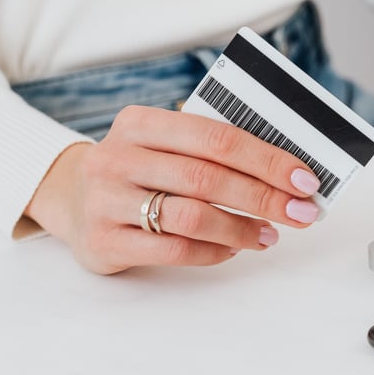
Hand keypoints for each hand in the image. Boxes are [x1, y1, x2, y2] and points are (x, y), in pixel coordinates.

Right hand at [25, 106, 324, 274]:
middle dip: (264, 197)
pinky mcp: (103, 241)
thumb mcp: (163, 143)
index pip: (216, 137)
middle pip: (207, 177)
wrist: (69, 197)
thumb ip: (212, 150)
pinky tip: (231, 249)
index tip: (304, 180)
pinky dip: (212, 252)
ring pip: (191, 216)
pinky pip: (173, 250)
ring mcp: (105, 200)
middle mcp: (117, 157)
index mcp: (140, 122)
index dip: (266, 159)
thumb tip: (284, 172)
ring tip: (268, 235)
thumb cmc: (138, 168)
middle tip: (300, 212)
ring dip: (241, 228)